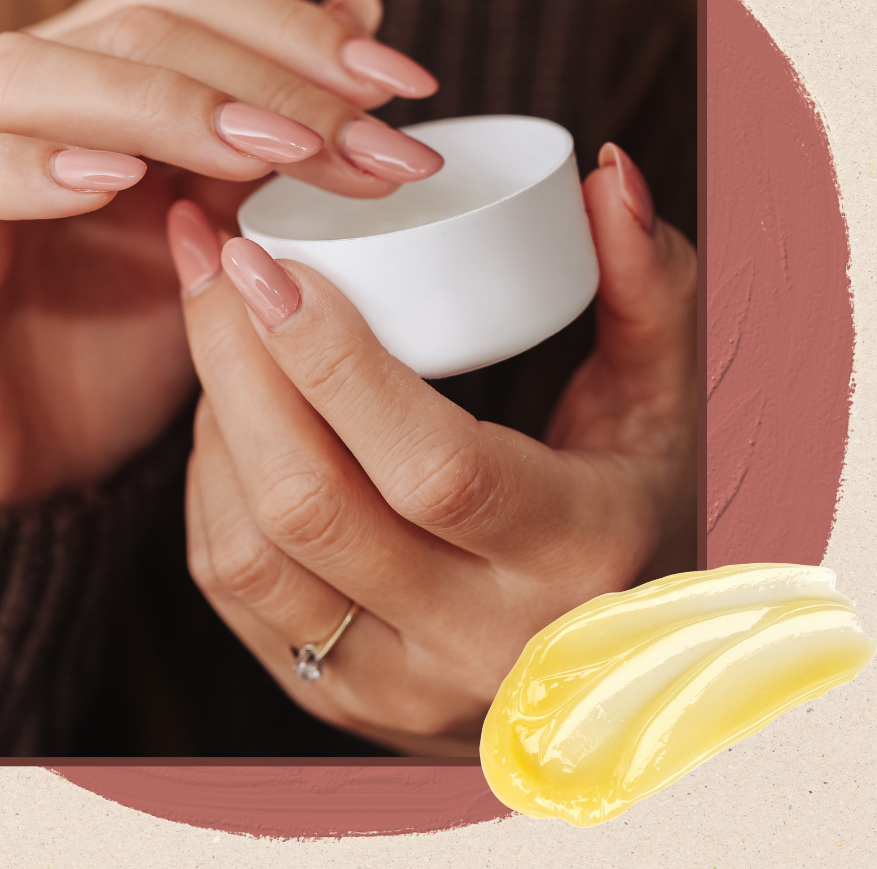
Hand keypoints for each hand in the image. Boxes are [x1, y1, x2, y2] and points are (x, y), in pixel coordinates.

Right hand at [0, 0, 443, 505]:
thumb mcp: (223, 231)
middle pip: (131, 24)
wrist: (37, 466)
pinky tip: (119, 182)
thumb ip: (273, 125)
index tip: (406, 85)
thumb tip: (360, 13)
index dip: (292, 25)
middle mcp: (17, 96)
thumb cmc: (126, 343)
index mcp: (89, 75)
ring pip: (33, 74)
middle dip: (265, 81)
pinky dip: (33, 167)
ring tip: (271, 156)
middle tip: (368, 147)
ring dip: (165, 107)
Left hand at [167, 143, 696, 754]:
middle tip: (213, 260)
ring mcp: (393, 686)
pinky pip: (233, 588)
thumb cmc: (634, 514)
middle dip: (236, 365)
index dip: (336, 362)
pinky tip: (227, 410)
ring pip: (250, 554)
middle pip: (311, 506)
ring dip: (215, 422)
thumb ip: (649, 287)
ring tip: (217, 325)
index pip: (436, 469)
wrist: (607, 677)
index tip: (268, 258)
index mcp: (572, 557)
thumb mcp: (665, 406)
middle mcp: (476, 641)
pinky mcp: (331, 702)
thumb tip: (604, 175)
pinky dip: (211, 484)